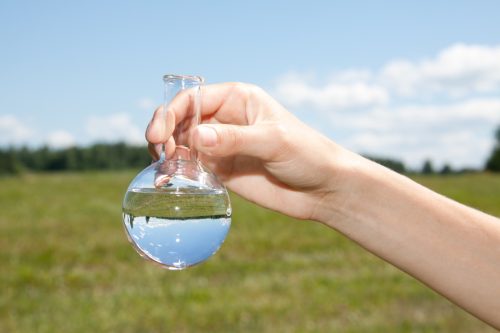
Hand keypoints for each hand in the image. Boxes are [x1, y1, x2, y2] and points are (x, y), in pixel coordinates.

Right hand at [146, 83, 354, 220]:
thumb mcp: (273, 141)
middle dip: (164, 132)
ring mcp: (221, 145)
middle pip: (181, 119)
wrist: (321, 189)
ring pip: (182, 143)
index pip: (193, 99)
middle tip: (160, 152)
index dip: (171, 113)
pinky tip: (169, 181)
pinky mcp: (222, 170)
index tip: (159, 135)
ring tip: (164, 169)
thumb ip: (234, 138)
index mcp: (237, 99)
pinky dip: (177, 172)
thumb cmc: (306, 154)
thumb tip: (195, 135)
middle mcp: (225, 120)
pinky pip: (192, 167)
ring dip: (168, 153)